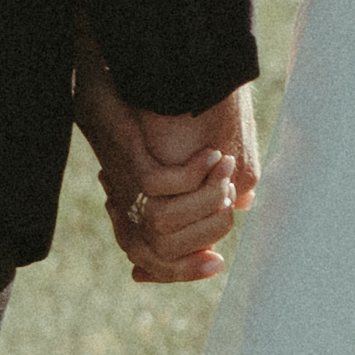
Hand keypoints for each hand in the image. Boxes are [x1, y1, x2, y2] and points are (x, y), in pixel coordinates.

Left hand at [77, 60, 257, 286]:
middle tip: (231, 193)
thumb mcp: (177, 164)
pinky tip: (210, 154)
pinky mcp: (128, 162)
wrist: (112, 84)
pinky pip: (159, 184)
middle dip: (207, 228)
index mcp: (136, 218)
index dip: (188, 270)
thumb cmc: (147, 124)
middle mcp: (126, 209)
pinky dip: (191, 172)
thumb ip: (202, 191)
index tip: (218, 263)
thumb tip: (241, 205)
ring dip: (203, 197)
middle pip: (165, 249)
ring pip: (163, 222)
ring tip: (225, 168)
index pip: (159, 264)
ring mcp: (125, 187)